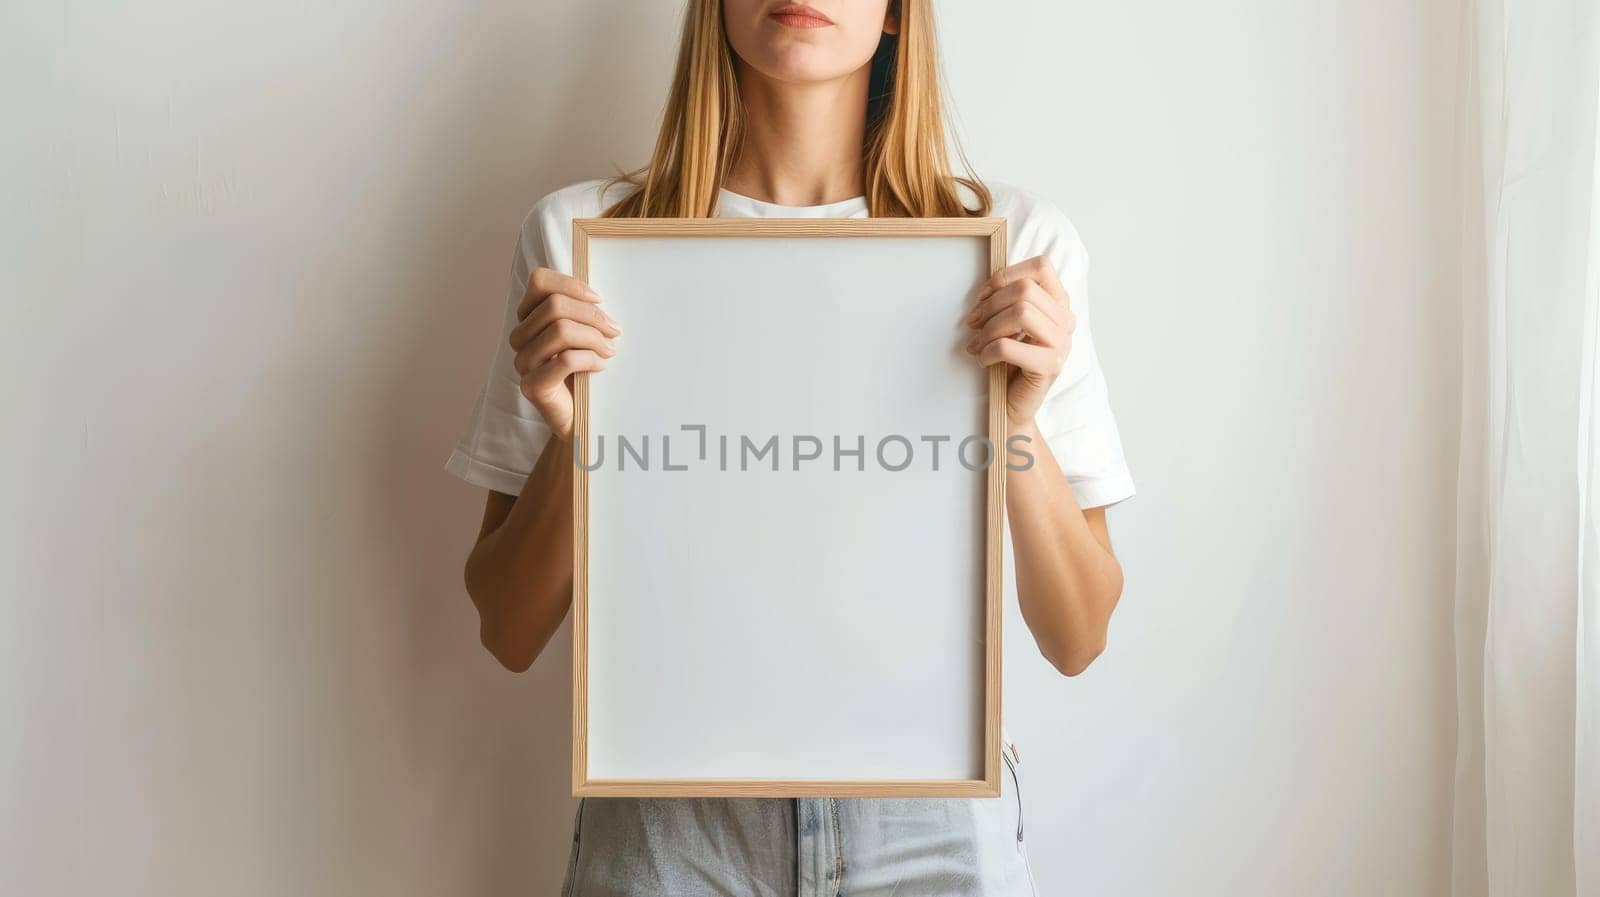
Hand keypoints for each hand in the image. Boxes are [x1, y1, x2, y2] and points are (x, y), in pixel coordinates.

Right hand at [509, 267, 620, 437]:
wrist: (582, 419)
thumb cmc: (586, 372)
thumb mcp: (585, 334)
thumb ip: (583, 312)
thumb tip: (599, 298)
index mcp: (530, 319)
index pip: (540, 282)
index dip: (572, 285)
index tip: (600, 300)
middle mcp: (520, 338)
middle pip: (554, 305)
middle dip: (592, 315)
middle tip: (615, 331)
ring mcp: (523, 362)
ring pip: (560, 330)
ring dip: (594, 338)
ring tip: (610, 350)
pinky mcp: (532, 386)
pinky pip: (565, 360)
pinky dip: (590, 359)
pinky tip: (600, 366)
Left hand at [964, 255, 1075, 426]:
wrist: (1012, 405)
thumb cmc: (1008, 362)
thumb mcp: (1009, 323)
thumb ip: (1008, 300)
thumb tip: (985, 291)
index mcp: (1059, 304)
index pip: (1041, 267)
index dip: (1006, 275)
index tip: (983, 295)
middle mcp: (1066, 321)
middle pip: (1025, 289)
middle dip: (991, 305)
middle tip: (973, 323)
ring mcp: (1062, 343)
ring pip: (1021, 312)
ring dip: (989, 328)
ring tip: (976, 343)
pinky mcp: (1051, 366)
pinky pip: (1009, 346)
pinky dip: (988, 350)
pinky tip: (983, 359)